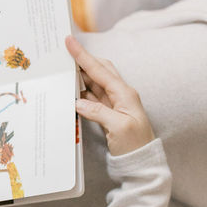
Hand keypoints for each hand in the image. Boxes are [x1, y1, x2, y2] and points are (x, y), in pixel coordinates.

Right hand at [67, 36, 154, 155]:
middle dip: (82, 60)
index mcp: (124, 94)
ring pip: (94, 83)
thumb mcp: (118, 128)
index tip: (70, 42)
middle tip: (65, 52)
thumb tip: (78, 102)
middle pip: (99, 70)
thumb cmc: (135, 146)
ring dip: (80, 75)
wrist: (142, 164)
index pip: (100, 70)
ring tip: (63, 68)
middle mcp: (120, 95)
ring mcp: (113, 104)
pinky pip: (91, 97)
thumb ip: (98, 112)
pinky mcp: (107, 114)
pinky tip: (71, 89)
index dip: (83, 56)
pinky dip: (80, 91)